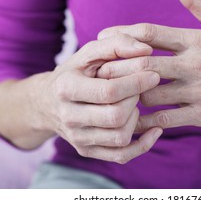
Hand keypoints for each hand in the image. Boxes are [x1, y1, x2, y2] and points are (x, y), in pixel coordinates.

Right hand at [34, 34, 161, 163]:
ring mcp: (77, 138)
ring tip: (132, 103)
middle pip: (116, 116)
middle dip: (136, 99)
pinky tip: (153, 129)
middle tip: (140, 87)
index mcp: (67, 88)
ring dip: (136, 118)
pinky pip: (121, 156)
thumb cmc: (74, 73)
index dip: (136, 82)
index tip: (153, 74)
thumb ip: (116, 44)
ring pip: (120, 136)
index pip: (109, 91)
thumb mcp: (88, 53)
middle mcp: (68, 117)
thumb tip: (147, 50)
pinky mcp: (86, 151)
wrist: (47, 102)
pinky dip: (143, 145)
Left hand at [96, 0, 200, 135]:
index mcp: (197, 40)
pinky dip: (145, 120)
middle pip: (143, 62)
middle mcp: (195, 64)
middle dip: (116, 67)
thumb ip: (198, 2)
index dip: (121, 34)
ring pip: (150, 93)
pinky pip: (165, 119)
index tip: (103, 37)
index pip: (150, 32)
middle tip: (97, 70)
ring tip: (113, 94)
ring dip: (128, 94)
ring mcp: (199, 91)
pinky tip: (133, 118)